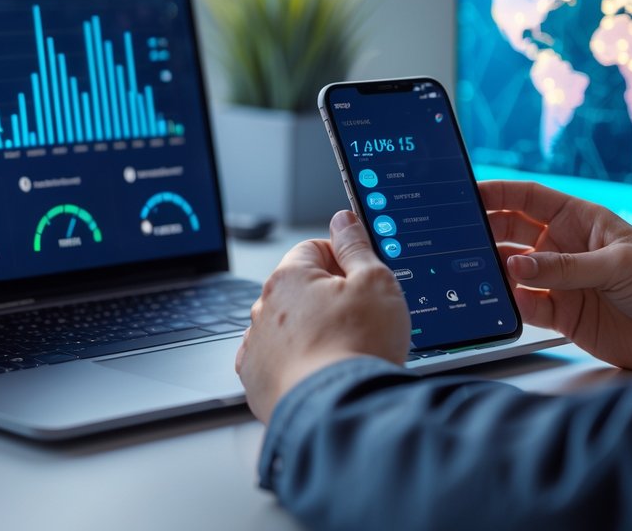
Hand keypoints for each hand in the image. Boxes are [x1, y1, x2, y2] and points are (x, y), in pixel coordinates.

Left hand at [236, 210, 409, 421]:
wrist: (337, 410)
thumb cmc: (358, 346)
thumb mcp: (375, 282)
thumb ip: (357, 246)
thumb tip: (343, 220)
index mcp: (289, 277)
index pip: (315, 249)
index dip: (345, 260)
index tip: (363, 279)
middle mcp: (263, 308)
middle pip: (301, 289)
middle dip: (330, 299)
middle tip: (362, 321)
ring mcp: (257, 345)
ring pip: (289, 326)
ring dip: (312, 332)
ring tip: (344, 352)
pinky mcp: (257, 380)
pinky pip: (277, 361)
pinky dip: (296, 363)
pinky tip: (319, 371)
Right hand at [480, 180, 631, 370]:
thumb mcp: (619, 265)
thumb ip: (566, 268)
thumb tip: (516, 266)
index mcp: (579, 220)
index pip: (526, 198)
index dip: (495, 193)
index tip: (465, 194)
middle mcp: (564, 248)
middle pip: (510, 233)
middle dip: (483, 233)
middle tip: (456, 236)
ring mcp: (562, 282)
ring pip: (512, 272)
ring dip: (492, 271)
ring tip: (471, 272)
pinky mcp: (564, 316)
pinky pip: (527, 307)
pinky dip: (510, 305)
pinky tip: (500, 302)